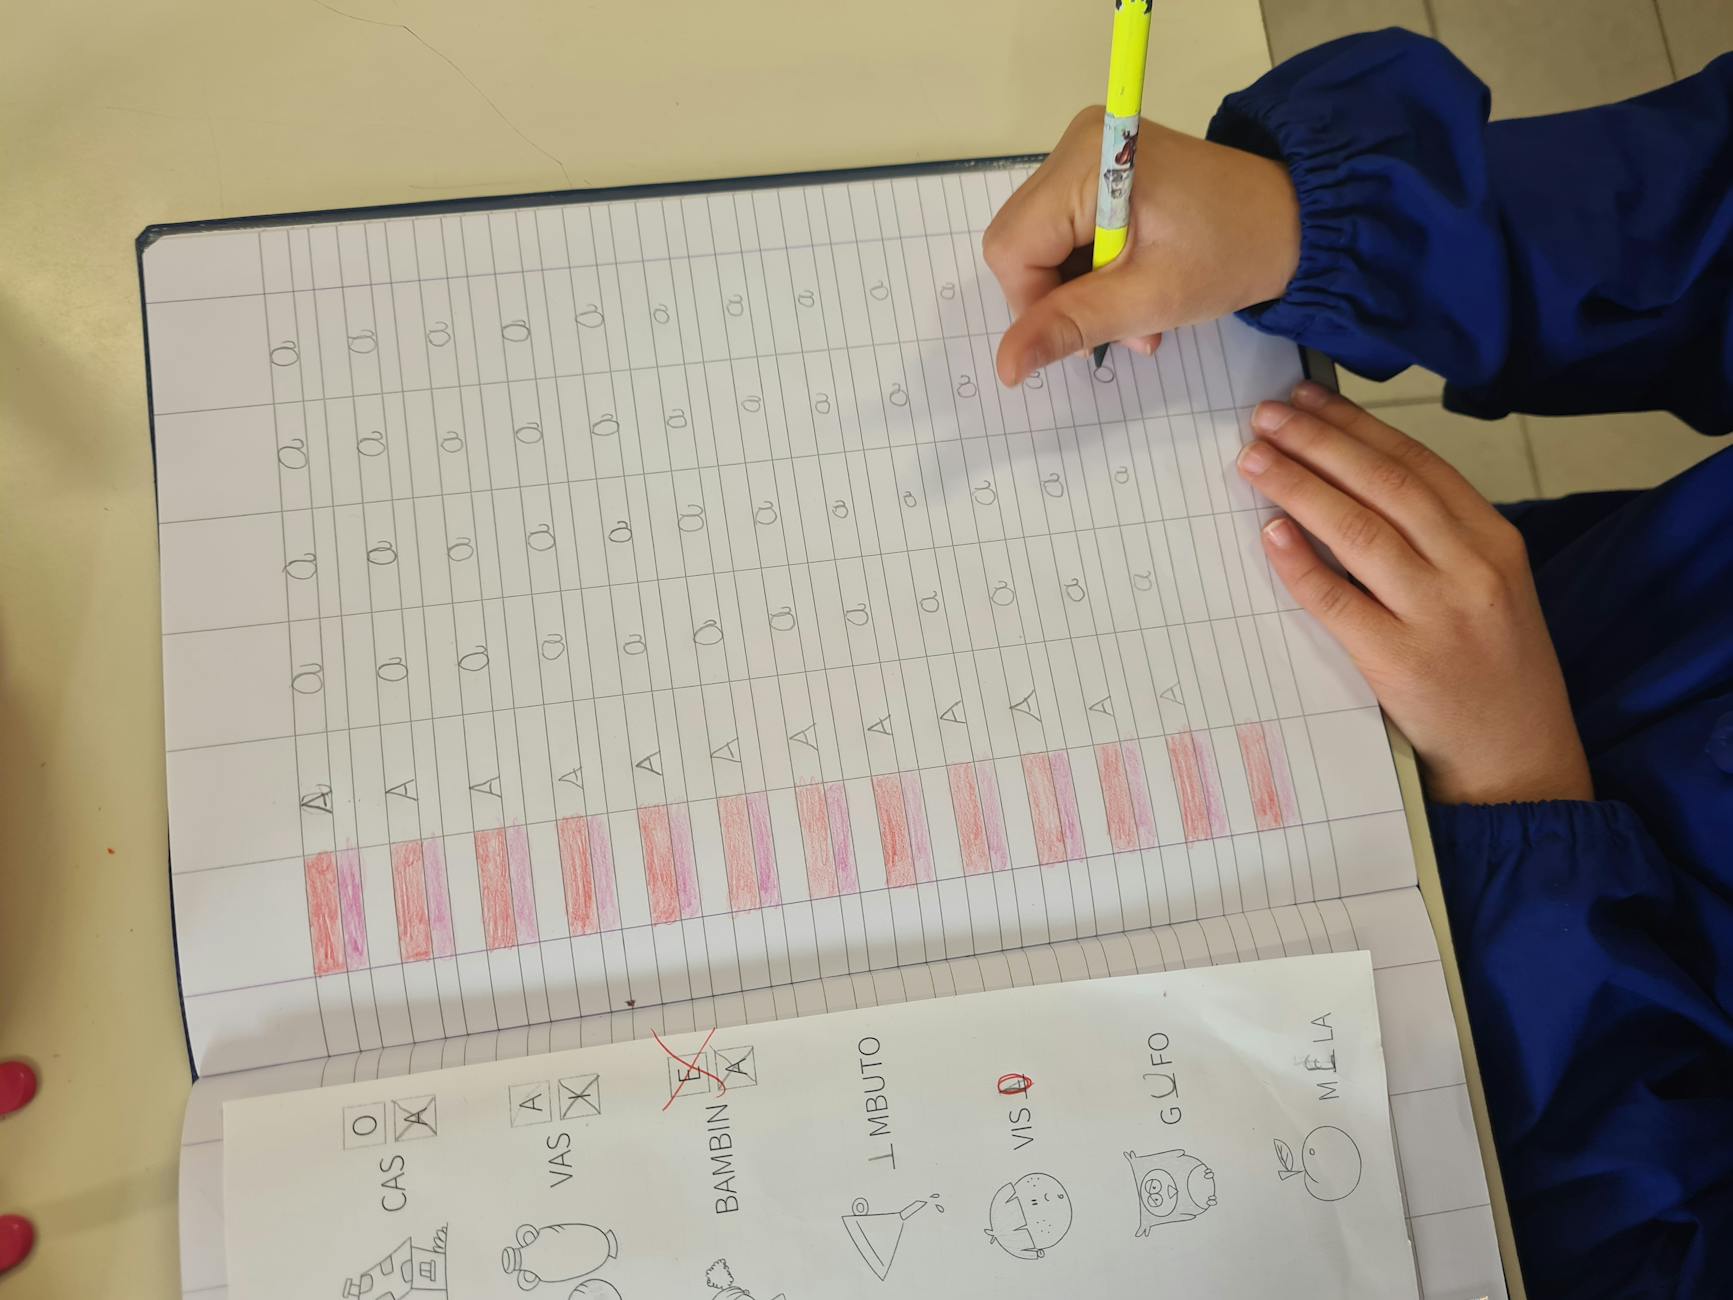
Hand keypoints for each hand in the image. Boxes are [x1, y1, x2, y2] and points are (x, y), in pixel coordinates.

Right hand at [983, 106, 1300, 387]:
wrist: (1297, 219)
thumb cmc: (1234, 252)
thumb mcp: (1151, 298)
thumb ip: (1071, 326)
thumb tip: (1005, 365)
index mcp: (1086, 162)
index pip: (1012, 248)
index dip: (1034, 304)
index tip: (1087, 336)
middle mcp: (1077, 145)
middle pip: (1021, 243)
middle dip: (1060, 299)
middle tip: (1122, 330)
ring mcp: (1088, 154)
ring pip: (1040, 244)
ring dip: (1080, 292)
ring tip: (1137, 317)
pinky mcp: (1102, 169)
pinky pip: (1064, 233)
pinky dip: (1092, 271)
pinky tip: (1133, 287)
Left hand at [1237, 383, 1592, 805]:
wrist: (1520, 762)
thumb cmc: (1494, 669)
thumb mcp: (1488, 586)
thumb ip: (1436, 536)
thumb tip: (1348, 478)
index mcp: (1495, 540)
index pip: (1416, 464)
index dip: (1356, 425)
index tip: (1306, 398)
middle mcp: (1471, 568)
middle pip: (1383, 485)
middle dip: (1318, 442)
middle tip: (1265, 415)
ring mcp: (1436, 615)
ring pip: (1357, 531)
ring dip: (1298, 487)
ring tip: (1254, 458)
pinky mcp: (1399, 662)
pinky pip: (1337, 601)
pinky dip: (1300, 563)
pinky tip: (1269, 531)